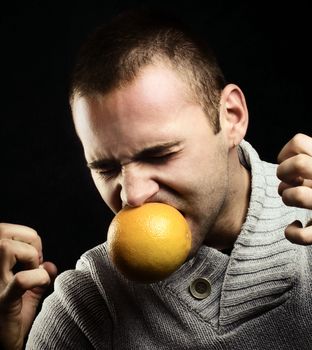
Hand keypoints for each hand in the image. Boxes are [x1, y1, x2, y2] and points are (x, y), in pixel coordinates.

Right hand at [0, 223, 56, 349]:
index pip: (3, 230)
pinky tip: (41, 285)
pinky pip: (20, 280)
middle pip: (3, 235)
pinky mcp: (1, 304)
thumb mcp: (25, 292)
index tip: (35, 255)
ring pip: (6, 249)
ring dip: (30, 257)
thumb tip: (50, 264)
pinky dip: (38, 278)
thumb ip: (37, 274)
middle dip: (30, 241)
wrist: (2, 346)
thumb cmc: (12, 317)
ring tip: (35, 273)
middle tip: (36, 261)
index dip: (25, 235)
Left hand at [277, 133, 311, 244]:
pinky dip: (293, 233)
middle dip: (283, 173)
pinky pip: (304, 236)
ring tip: (292, 198)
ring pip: (296, 195)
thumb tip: (284, 158)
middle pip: (299, 164)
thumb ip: (305, 154)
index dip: (286, 155)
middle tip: (289, 182)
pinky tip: (296, 226)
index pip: (298, 142)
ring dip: (287, 197)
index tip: (293, 167)